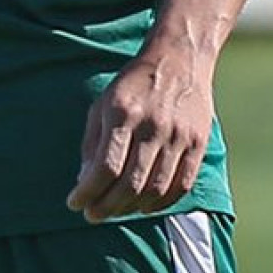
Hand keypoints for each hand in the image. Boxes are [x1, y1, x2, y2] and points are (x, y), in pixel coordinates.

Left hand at [66, 60, 213, 223]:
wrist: (179, 57)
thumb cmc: (133, 84)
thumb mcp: (102, 104)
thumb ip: (92, 143)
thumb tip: (84, 182)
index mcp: (124, 113)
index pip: (105, 167)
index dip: (88, 192)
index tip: (75, 203)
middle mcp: (153, 126)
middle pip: (130, 183)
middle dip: (106, 207)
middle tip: (92, 215)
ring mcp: (179, 136)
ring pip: (155, 189)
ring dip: (131, 208)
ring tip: (116, 210)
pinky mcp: (198, 143)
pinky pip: (181, 185)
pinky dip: (161, 203)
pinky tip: (144, 206)